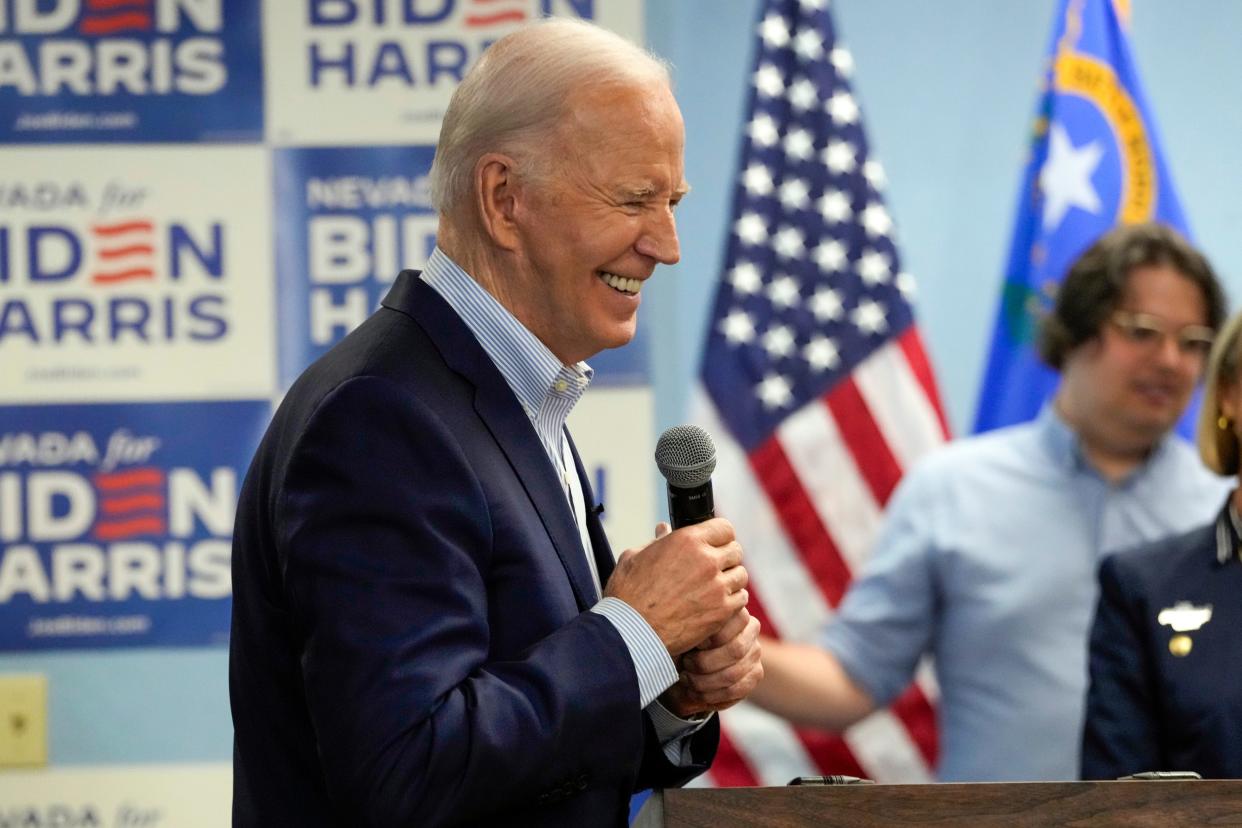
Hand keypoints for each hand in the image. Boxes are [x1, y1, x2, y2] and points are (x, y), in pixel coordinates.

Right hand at [603, 518, 747, 656]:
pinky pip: (741, 600)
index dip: (720, 536)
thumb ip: (656, 541)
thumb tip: (664, 530)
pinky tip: (718, 604)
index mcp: (687, 540)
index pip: (725, 528)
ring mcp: (717, 587)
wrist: (631, 632)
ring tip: (715, 588)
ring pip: (741, 575)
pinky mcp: (721, 612)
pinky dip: (732, 601)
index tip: (715, 544)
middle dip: (726, 558)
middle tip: (714, 568)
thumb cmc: (627, 595)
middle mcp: (706, 560)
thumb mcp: (635, 557)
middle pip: (736, 551)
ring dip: (730, 580)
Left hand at [661, 608, 762, 716]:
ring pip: (733, 674)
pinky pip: (735, 690)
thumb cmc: (682, 641)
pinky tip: (695, 692)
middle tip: (685, 664)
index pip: (729, 624)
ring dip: (703, 682)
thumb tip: (692, 625)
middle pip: (735, 650)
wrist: (683, 664)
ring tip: (686, 679)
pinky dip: (710, 695)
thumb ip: (691, 625)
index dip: (708, 638)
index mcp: (734, 610)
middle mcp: (751, 629)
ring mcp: (755, 653)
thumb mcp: (683, 631)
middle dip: (704, 663)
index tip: (690, 645)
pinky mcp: (754, 675)